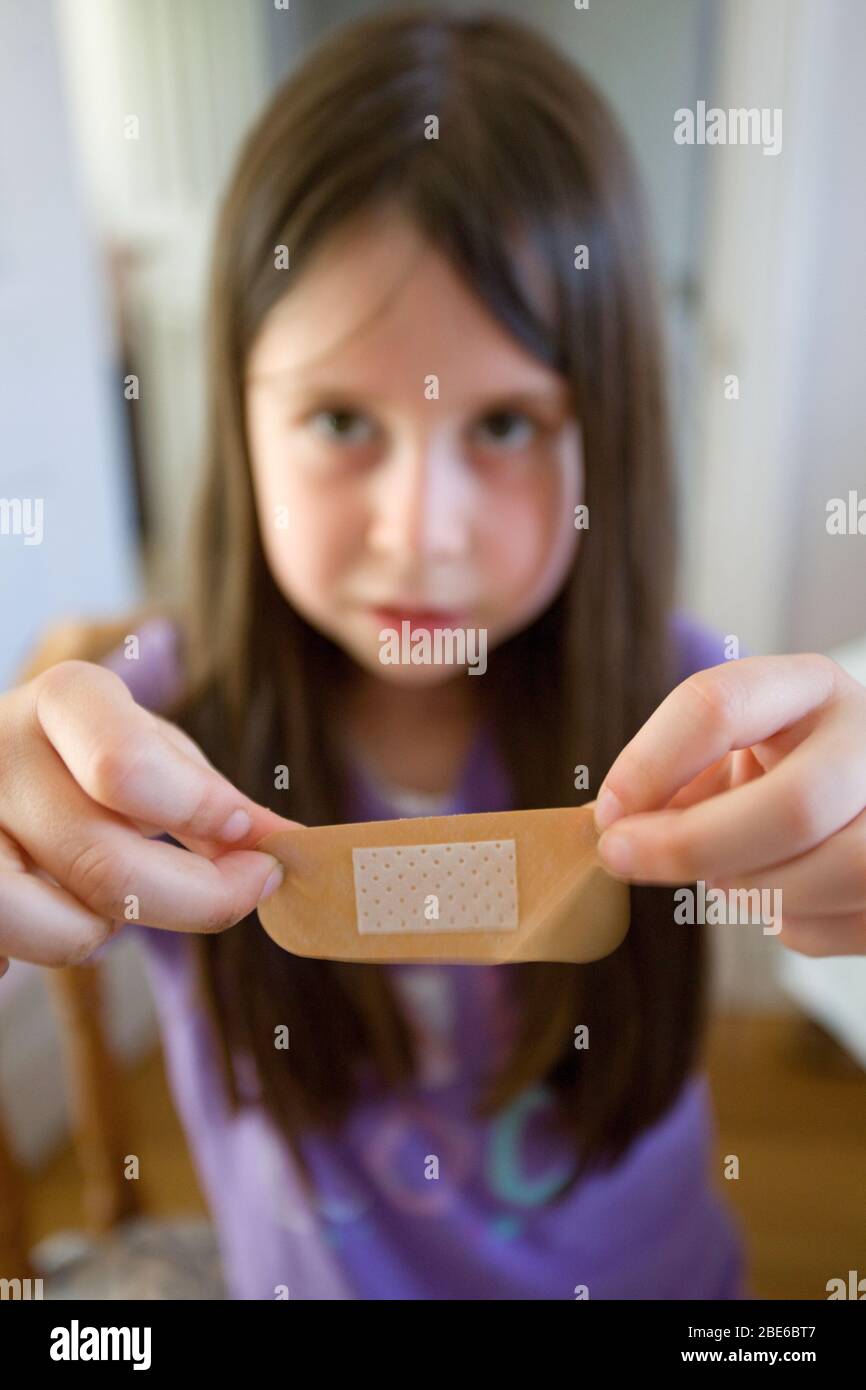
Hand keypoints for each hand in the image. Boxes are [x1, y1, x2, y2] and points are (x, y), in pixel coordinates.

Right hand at [0, 660, 296, 975]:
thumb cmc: (90, 757)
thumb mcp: (157, 753)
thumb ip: (215, 798)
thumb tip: (288, 846)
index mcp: (65, 703)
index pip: (122, 765)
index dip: (197, 812)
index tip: (251, 838)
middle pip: (104, 863)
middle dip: (201, 897)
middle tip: (247, 890)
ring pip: (54, 925)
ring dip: (105, 930)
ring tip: (113, 898)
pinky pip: (6, 956)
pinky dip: (47, 946)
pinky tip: (54, 910)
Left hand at [593, 653, 865, 956]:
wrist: (859, 794)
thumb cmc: (777, 771)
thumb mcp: (728, 752)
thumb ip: (675, 781)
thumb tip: (613, 831)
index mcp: (809, 688)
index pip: (722, 704)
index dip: (650, 763)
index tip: (607, 813)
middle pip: (795, 806)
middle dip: (694, 846)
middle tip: (625, 860)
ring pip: (830, 873)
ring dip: (750, 888)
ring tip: (724, 875)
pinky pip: (842, 923)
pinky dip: (791, 922)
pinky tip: (780, 895)